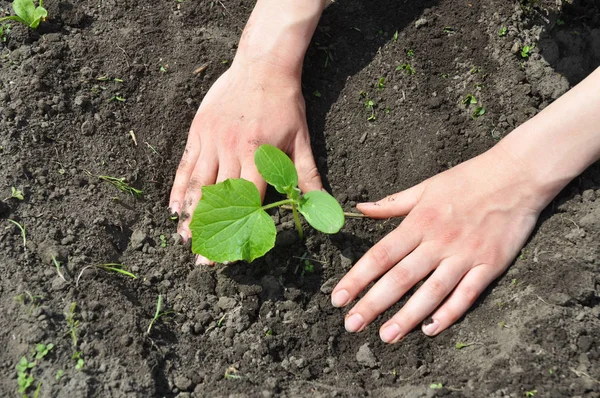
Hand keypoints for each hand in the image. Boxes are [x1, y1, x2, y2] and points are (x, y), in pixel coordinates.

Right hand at [169, 61, 321, 248]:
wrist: (263, 66)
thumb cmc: (285, 105)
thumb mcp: (301, 141)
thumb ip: (307, 176)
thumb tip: (323, 206)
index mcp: (258, 157)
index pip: (248, 202)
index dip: (240, 230)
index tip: (233, 254)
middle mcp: (231, 151)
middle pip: (218, 200)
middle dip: (210, 232)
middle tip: (202, 259)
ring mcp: (211, 141)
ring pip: (197, 185)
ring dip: (189, 215)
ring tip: (184, 240)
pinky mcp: (198, 131)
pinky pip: (185, 165)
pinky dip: (179, 188)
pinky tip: (174, 207)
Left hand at [331, 144, 547, 341]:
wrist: (516, 176)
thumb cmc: (467, 179)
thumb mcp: (425, 187)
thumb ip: (391, 204)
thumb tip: (359, 208)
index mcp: (419, 223)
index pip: (380, 255)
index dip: (357, 278)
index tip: (338, 298)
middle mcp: (438, 242)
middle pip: (400, 278)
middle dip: (373, 304)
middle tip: (352, 325)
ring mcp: (465, 256)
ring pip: (431, 291)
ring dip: (408, 316)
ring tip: (387, 336)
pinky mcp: (489, 265)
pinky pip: (467, 294)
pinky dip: (449, 312)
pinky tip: (431, 328)